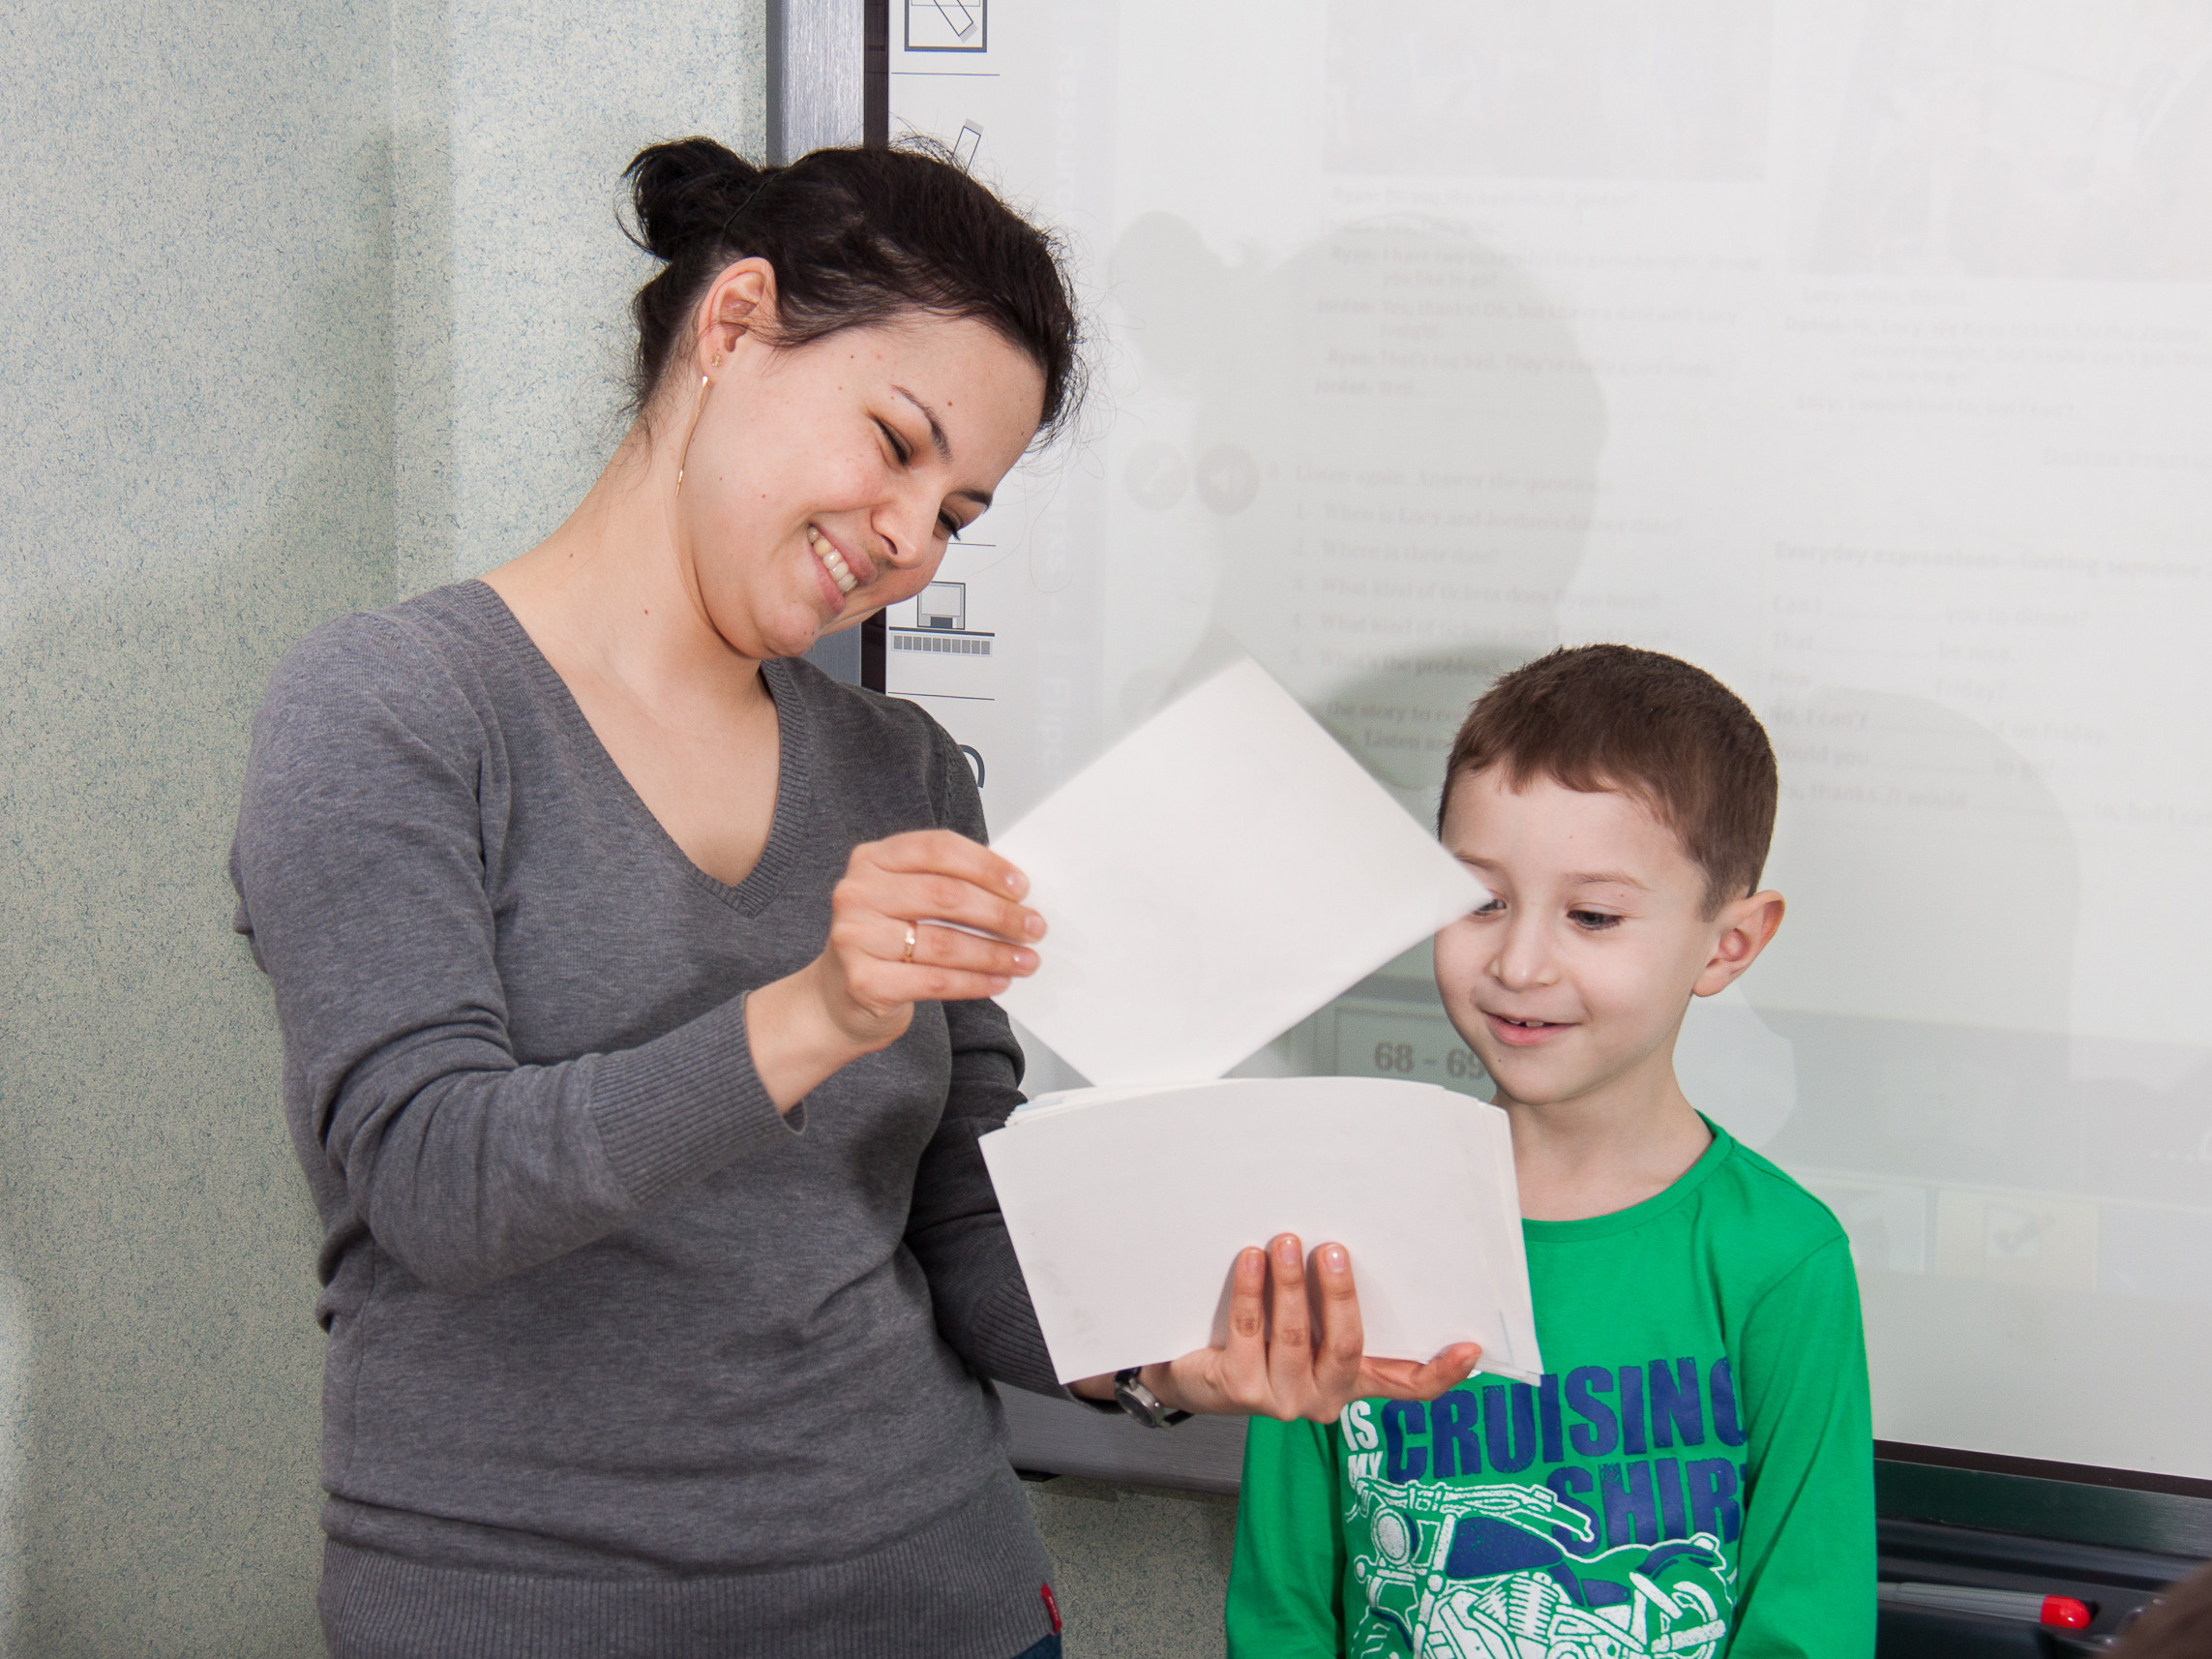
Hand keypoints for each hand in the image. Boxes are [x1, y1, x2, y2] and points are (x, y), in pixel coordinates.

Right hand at [746, 829, 1042, 1108]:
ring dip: (995, 953)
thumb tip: (1014, 895)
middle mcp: (857, 893)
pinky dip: (975, 982)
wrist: (835, 998)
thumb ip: (945, 886)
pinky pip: (935, 981)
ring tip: (1025, 959)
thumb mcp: (904, 901)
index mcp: (872, 860)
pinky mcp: (864, 981)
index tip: (1020, 885)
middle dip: (999, 913)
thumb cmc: (881, 943)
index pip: (936, 849)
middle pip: (945, 895)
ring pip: (944, 943)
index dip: (985, 865)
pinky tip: (998, 981)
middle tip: (1033, 926)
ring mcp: (855, 937)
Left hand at [1073, 1234, 1480, 1422]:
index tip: (1472, 1346)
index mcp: (1351, 1380)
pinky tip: (1250, 1258)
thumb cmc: (1259, 1334)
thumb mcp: (1305, 1321)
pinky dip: (1250, 1290)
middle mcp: (1324, 1397)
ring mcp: (1282, 1398)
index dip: (1442, 1372)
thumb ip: (1332, 1300)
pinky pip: (1248, 1331)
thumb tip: (1354, 1238)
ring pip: (1294, 1337)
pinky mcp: (1239, 1390)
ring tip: (1287, 1240)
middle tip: (1334, 1249)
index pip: (1407, 1386)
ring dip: (1291, 1284)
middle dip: (1341, 1294)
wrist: (1189, 1371)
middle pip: (1347, 1347)